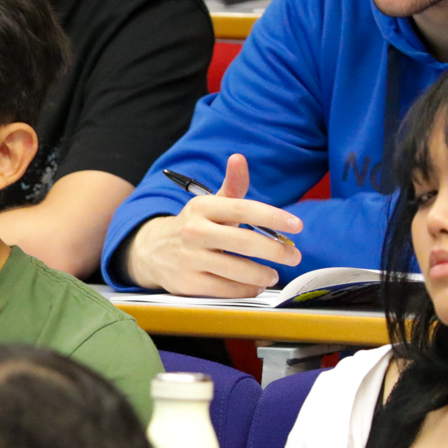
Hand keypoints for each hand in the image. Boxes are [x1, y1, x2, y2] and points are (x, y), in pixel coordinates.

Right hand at [124, 154, 302, 297]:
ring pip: (237, 270)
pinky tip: (254, 286)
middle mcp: (194, 231)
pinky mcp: (187, 283)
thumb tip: (239, 158)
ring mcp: (189, 258)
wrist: (151, 251)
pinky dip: (245, 289)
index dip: (272, 217)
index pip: (243, 209)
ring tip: (273, 274)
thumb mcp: (210, 204)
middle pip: (243, 242)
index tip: (296, 225)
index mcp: (202, 208)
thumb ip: (232, 186)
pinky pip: (225, 289)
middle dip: (275, 251)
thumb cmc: (194, 226)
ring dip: (263, 274)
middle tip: (294, 256)